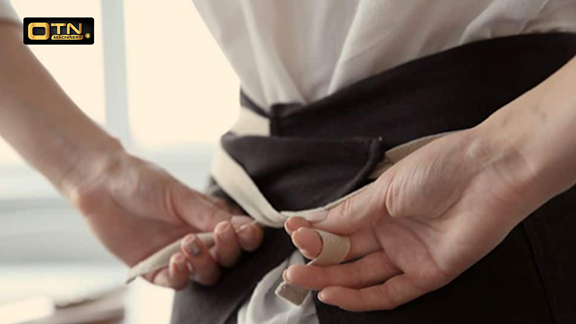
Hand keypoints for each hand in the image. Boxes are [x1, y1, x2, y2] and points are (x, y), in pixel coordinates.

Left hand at [62, 152, 262, 288]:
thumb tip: (247, 226)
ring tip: (189, 244)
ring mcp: (178, 256)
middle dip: (228, 249)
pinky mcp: (154, 269)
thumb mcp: (180, 195)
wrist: (101, 185)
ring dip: (203, 263)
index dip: (248, 237)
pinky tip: (175, 261)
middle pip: (227, 258)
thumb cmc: (143, 181)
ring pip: (205, 273)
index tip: (248, 232)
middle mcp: (198, 239)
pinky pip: (176, 282)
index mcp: (210, 218)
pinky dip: (180, 276)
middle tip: (221, 234)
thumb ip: (210, 215)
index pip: (240, 235)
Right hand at [283, 128, 545, 310]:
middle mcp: (390, 232)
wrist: (490, 173)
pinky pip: (390, 292)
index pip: (338, 226)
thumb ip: (349, 213)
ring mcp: (407, 254)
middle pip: (346, 254)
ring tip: (301, 280)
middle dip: (317, 261)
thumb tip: (311, 223)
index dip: (315, 233)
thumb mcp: (384, 189)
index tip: (291, 232)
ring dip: (331, 280)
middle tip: (292, 269)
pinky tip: (334, 293)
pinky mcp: (427, 274)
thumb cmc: (438, 169)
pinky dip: (361, 297)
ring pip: (361, 275)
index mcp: (378, 207)